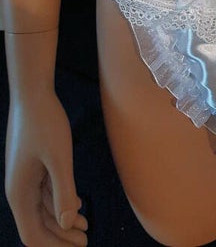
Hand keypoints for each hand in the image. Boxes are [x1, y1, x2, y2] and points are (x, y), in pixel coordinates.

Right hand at [5, 91, 87, 245]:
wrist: (33, 94)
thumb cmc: (45, 123)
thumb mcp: (59, 158)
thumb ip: (62, 191)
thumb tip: (66, 223)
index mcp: (19, 193)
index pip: (32, 234)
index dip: (54, 246)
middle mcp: (19, 190)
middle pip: (38, 225)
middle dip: (60, 236)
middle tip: (86, 240)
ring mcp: (25, 179)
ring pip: (43, 209)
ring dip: (63, 220)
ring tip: (86, 226)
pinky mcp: (33, 168)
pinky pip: (45, 193)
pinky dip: (60, 202)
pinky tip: (78, 206)